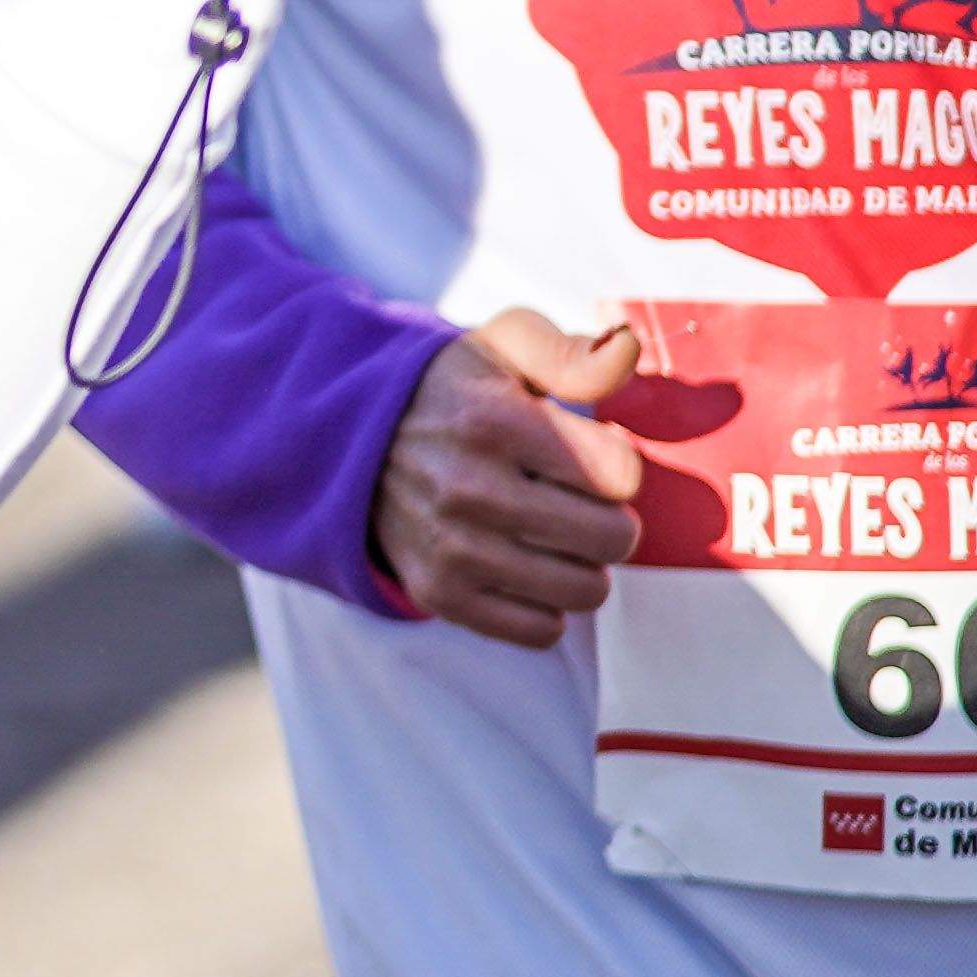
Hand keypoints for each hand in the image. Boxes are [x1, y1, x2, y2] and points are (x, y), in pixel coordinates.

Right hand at [371, 308, 647, 643]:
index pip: (620, 475)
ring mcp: (451, 548)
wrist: (350, 438)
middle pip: (612, 539)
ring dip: (581, 564)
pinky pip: (541, 630)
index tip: (586, 455)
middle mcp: (470, 489)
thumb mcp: (504, 346)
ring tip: (552, 534)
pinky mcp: (439, 593)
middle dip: (609, 518)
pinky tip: (524, 567)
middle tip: (577, 501)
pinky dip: (545, 605)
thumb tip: (626, 349)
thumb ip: (574, 353)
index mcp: (492, 421)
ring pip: (585, 591)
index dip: (616, 464)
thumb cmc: (451, 391)